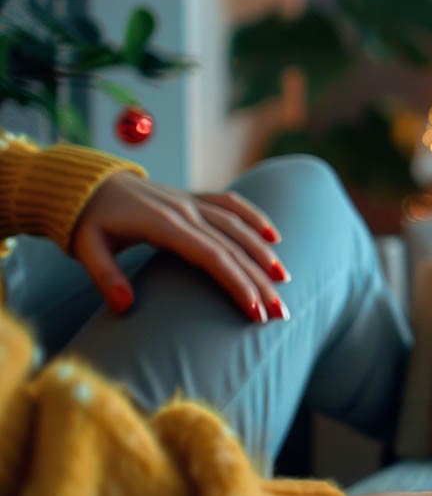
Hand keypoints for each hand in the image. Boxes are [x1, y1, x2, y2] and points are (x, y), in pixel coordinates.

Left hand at [72, 171, 290, 321]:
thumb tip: (125, 307)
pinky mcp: (192, 198)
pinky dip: (253, 217)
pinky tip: (274, 235)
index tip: (255, 311)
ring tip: (284, 280)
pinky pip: (230, 204)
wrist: (84, 184)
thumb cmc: (86, 221)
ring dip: (264, 253)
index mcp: (164, 225)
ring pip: (238, 227)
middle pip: (233, 247)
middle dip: (260, 281)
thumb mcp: (86, 248)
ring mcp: (191, 202)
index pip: (212, 257)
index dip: (237, 283)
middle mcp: (185, 211)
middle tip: (280, 312)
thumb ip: (105, 277)